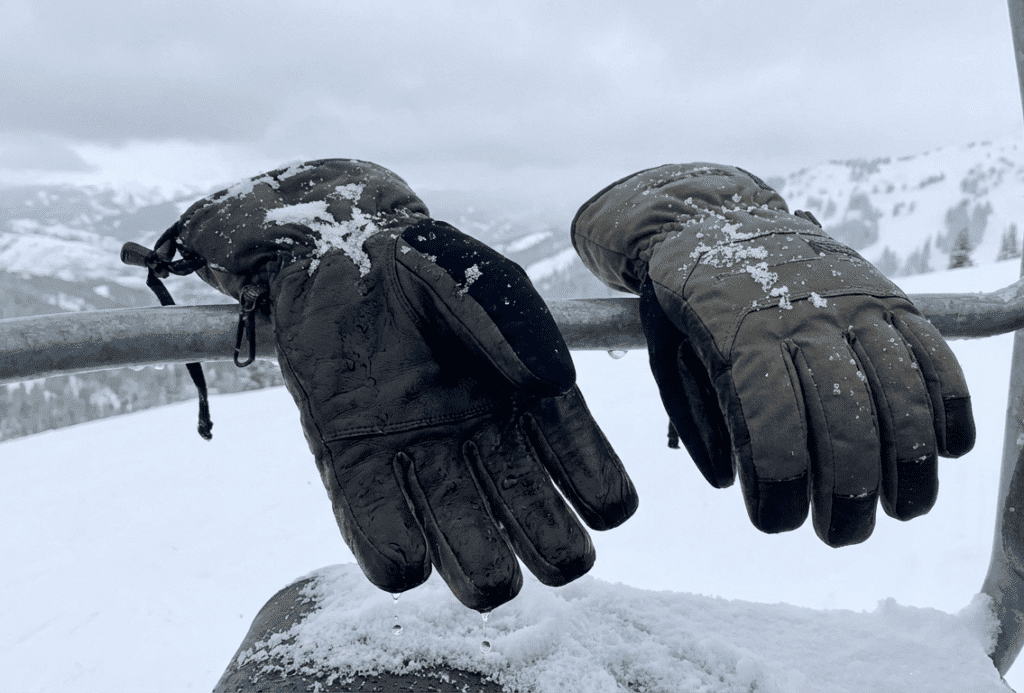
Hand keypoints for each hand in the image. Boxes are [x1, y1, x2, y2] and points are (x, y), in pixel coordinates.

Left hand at [162, 160, 639, 608]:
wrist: (336, 254)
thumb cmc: (423, 265)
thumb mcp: (482, 281)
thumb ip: (517, 327)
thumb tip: (550, 385)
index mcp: (529, 405)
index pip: (585, 468)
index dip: (602, 495)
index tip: (604, 504)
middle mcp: (483, 444)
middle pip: (532, 523)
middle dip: (552, 549)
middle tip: (556, 555)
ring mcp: (419, 461)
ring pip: (462, 544)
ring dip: (480, 570)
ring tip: (490, 579)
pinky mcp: (353, 466)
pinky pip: (378, 531)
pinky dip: (394, 555)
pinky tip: (409, 558)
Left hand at [573, 163, 973, 545]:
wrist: (714, 215)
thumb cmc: (684, 300)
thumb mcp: (662, 353)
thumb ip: (694, 418)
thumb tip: (733, 482)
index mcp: (739, 336)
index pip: (772, 424)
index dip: (781, 484)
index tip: (778, 522)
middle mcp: (803, 319)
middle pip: (844, 417)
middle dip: (850, 491)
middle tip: (843, 533)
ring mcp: (851, 303)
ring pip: (899, 388)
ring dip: (911, 460)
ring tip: (905, 508)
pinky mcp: (883, 293)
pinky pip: (929, 349)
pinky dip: (948, 399)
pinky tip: (948, 448)